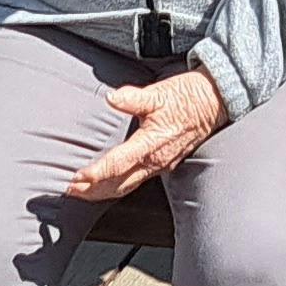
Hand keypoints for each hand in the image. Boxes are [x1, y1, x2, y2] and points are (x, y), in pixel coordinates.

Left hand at [64, 67, 228, 199]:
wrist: (216, 101)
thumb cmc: (189, 96)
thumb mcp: (159, 93)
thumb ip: (133, 98)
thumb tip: (111, 97)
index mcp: (151, 143)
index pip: (117, 164)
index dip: (95, 174)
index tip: (75, 177)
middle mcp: (155, 160)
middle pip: (118, 184)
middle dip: (92, 191)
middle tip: (70, 191)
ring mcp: (161, 165)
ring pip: (127, 186)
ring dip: (103, 191)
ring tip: (83, 192)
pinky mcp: (165, 164)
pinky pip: (137, 180)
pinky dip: (119, 185)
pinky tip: (110, 183)